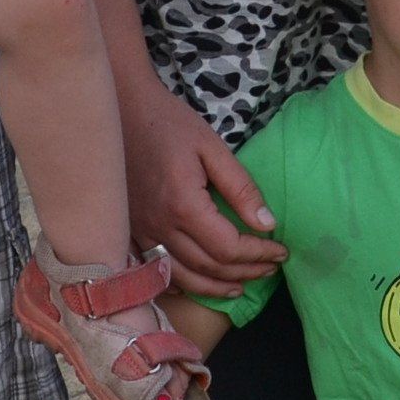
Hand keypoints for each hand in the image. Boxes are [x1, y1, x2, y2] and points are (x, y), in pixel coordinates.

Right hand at [121, 78, 284, 298]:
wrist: (118, 112)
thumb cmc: (168, 123)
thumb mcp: (212, 148)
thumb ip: (240, 187)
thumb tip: (267, 224)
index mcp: (183, 205)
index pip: (229, 247)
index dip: (258, 254)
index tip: (281, 252)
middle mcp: (159, 227)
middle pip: (209, 267)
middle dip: (245, 271)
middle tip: (270, 269)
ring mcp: (140, 233)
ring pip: (183, 276)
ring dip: (215, 287)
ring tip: (240, 285)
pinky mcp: (130, 231)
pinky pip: (156, 269)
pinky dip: (181, 283)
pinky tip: (197, 283)